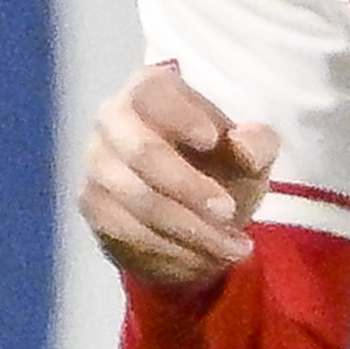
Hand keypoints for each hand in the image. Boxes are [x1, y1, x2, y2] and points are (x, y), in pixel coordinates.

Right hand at [78, 62, 281, 292]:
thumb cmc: (222, 163)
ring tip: (232, 247)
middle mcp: (112, 119)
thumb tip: (246, 146)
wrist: (193, 208)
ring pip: (137, 202)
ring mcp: (96, 163)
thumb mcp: (251, 151)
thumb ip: (257, 143)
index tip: (212, 139)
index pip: (152, 94)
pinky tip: (205, 259)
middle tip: (230, 212)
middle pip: (141, 152)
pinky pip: (126, 234)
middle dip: (189, 187)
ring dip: (189, 231)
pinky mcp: (92, 205)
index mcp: (149, 89)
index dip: (179, 116)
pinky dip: (170, 252)